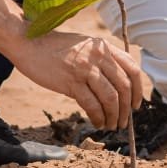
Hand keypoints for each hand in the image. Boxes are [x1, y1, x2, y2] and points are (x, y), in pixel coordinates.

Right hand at [10, 30, 144, 128]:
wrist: (28, 41)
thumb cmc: (54, 47)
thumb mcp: (83, 45)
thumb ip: (100, 59)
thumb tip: (115, 86)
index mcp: (103, 46)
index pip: (132, 69)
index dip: (138, 90)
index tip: (136, 105)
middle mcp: (98, 56)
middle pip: (124, 87)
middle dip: (127, 109)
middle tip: (123, 122)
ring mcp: (85, 69)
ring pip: (111, 98)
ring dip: (114, 116)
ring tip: (111, 126)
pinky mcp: (71, 82)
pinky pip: (92, 105)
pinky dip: (98, 117)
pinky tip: (97, 123)